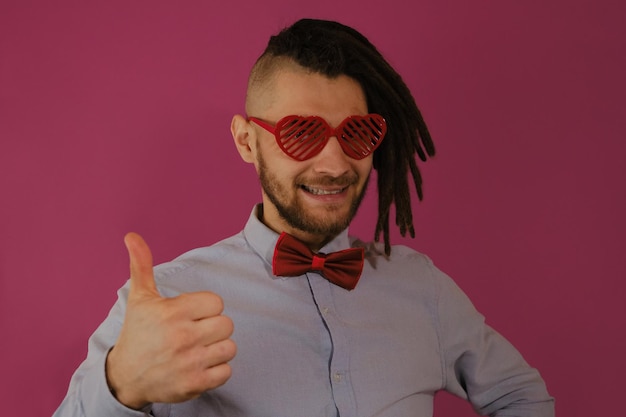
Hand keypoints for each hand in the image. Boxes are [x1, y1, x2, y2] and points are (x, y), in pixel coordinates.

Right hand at [106, 232, 235, 408]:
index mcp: (173, 312)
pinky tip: (199, 365)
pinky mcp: (194, 384)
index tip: (191, 314)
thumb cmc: (138, 333)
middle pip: (227, 325)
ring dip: (217, 349)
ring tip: (198, 349)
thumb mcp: (139, 298)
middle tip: (196, 332)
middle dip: (213, 327)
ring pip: (230, 347)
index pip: (217, 303)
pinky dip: (217, 370)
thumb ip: (142, 265)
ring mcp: (189, 362)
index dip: (206, 308)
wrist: (125, 377)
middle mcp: (182, 337)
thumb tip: (132, 236)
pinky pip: (227, 371)